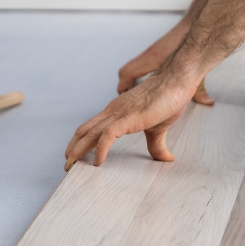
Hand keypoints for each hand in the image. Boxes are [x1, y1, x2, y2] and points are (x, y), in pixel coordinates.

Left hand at [65, 71, 197, 169]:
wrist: (177, 80)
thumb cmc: (169, 98)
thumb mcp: (159, 126)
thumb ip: (156, 143)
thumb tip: (165, 159)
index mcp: (117, 111)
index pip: (91, 127)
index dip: (80, 142)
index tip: (76, 156)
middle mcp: (113, 111)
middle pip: (84, 131)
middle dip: (73, 148)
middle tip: (66, 164)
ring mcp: (118, 113)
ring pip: (90, 134)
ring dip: (78, 151)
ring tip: (72, 165)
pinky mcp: (128, 118)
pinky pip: (107, 136)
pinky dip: (100, 150)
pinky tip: (98, 162)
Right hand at [118, 22, 214, 105]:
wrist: (194, 25)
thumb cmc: (193, 46)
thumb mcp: (195, 72)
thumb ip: (200, 89)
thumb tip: (206, 101)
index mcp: (153, 60)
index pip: (127, 74)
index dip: (123, 88)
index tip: (124, 98)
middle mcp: (150, 54)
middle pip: (126, 70)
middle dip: (125, 85)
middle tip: (129, 97)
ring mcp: (152, 50)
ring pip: (133, 65)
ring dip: (132, 78)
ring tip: (137, 91)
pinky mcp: (157, 48)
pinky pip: (141, 62)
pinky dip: (141, 72)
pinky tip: (151, 80)